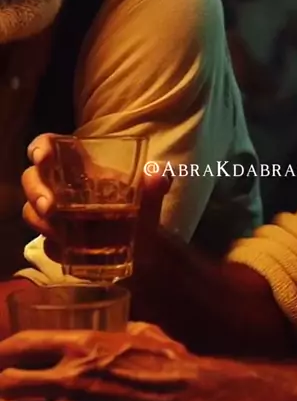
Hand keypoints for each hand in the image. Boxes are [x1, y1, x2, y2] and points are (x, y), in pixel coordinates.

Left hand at [0, 322, 210, 400]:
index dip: (2, 352)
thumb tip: (120, 327)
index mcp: (81, 346)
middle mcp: (68, 379)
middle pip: (7, 384)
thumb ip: (121, 329)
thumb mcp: (143, 332)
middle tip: (5, 391)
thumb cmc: (171, 364)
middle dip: (2, 387)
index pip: (20, 346)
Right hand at [21, 133, 169, 261]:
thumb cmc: (142, 214)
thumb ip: (155, 184)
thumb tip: (161, 175)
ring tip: (60, 232)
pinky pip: (44, 242)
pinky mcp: (57, 242)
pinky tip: (67, 249)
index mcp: (81, 168)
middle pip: (32, 178)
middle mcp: (63, 188)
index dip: (40, 147)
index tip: (42, 157)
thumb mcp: (151, 198)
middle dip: (36, 190)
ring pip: (31, 211)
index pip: (50, 147)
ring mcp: (56, 216)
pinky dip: (52, 245)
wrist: (146, 253)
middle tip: (50, 206)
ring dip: (39, 219)